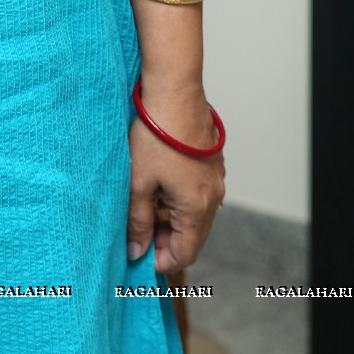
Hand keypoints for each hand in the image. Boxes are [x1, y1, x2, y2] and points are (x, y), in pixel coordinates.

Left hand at [126, 85, 225, 275]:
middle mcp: (214, 198)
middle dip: (166, 239)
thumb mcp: (139, 182)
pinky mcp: (213, 163)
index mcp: (197, 208)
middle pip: (193, 236)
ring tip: (145, 204)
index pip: (185, 254)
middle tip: (138, 231)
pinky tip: (159, 183)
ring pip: (196, 214)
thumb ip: (138, 221)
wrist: (175, 92)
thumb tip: (137, 251)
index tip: (140, 256)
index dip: (161, 261)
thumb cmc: (155, 136)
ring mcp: (216, 179)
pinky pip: (199, 194)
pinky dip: (181, 199)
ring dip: (173, 218)